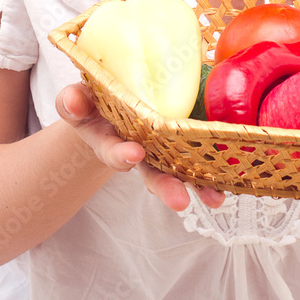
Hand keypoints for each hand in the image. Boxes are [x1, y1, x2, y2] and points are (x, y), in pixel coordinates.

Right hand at [55, 83, 225, 212]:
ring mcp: (162, 152)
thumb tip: (71, 99)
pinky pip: (199, 159)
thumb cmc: (95, 103)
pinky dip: (213, 173)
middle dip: (165, 187)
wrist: (113, 108)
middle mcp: (138, 152)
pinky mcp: (183, 144)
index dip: (122, 155)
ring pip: (179, 172)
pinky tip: (228, 185)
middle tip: (179, 200)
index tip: (134, 154)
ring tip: (215, 200)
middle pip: (152, 173)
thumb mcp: (80, 101)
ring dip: (198, 186)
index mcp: (111, 141)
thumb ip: (73, 101)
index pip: (114, 151)